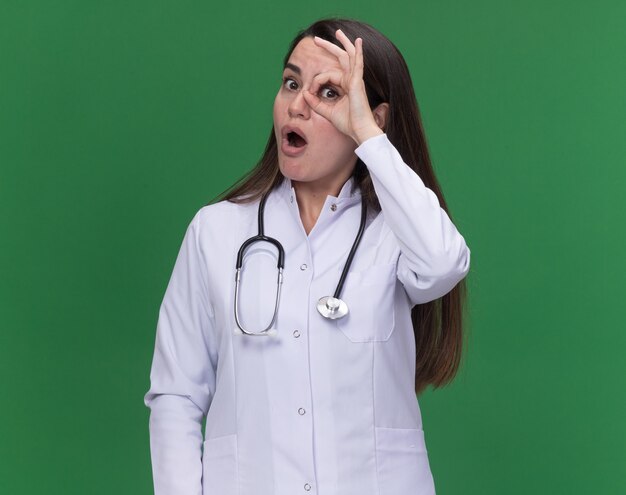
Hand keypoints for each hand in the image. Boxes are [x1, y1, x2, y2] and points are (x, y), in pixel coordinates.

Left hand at [302, 30, 384, 144]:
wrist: (359, 131)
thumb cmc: (348, 123)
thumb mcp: (327, 112)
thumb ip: (315, 103)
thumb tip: (304, 93)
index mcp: (346, 87)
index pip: (327, 75)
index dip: (315, 82)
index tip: (309, 93)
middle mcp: (351, 81)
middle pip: (341, 58)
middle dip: (329, 47)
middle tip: (316, 40)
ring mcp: (355, 80)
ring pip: (349, 56)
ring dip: (343, 43)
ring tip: (338, 32)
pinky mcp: (358, 82)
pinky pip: (357, 64)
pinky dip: (358, 52)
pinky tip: (358, 41)